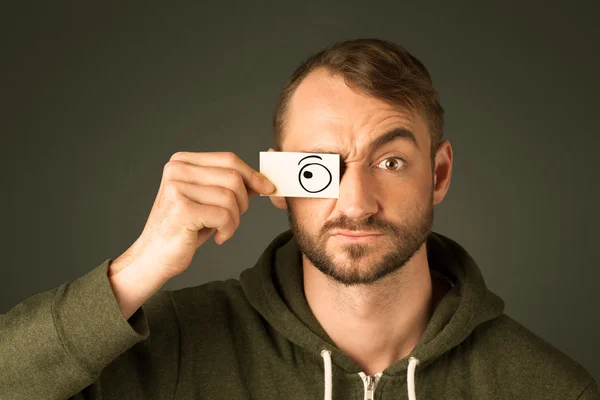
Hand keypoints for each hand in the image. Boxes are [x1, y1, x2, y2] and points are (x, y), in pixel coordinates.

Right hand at [113, 151, 274, 280]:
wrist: (154, 257)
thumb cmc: (185, 229)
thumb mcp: (208, 200)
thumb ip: (228, 185)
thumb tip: (262, 179)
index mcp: (182, 162)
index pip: (228, 160)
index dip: (252, 175)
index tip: (268, 188)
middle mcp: (177, 170)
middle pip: (233, 177)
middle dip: (243, 201)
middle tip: (233, 219)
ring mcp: (177, 188)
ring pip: (230, 197)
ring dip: (234, 219)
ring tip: (222, 230)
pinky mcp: (182, 209)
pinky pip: (224, 215)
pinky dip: (228, 230)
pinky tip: (217, 237)